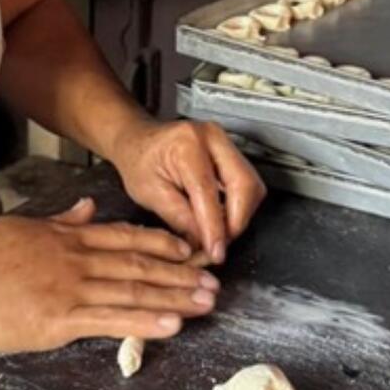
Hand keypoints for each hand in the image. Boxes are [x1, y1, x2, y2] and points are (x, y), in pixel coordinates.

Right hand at [0, 199, 220, 353]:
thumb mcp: (23, 226)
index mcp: (68, 237)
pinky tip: (171, 325)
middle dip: (180, 274)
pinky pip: (111, 320)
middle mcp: (76, 260)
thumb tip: (89, 207)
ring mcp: (70, 290)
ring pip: (133, 292)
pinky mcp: (59, 321)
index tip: (189, 250)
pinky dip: (144, 321)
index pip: (125, 238)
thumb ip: (61, 220)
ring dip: (174, 298)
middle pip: (139, 265)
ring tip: (205, 303)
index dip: (162, 245)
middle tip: (214, 281)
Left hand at [110, 119, 266, 263]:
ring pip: (251, 185)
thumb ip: (180, 219)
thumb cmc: (138, 162)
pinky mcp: (231, 151)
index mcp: (185, 144)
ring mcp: (225, 141)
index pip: (208, 192)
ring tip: (218, 233)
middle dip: (236, 222)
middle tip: (220, 245)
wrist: (138, 140)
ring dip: (240, 215)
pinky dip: (238, 206)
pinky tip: (221, 219)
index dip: (215, 228)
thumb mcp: (149, 194)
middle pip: (244, 184)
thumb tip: (205, 243)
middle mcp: (212, 137)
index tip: (215, 253)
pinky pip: (246, 182)